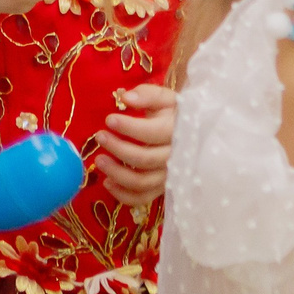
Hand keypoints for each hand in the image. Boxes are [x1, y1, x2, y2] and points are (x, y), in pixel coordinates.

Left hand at [96, 83, 177, 209]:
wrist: (194, 133)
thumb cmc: (175, 113)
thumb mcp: (165, 98)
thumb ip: (147, 95)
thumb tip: (125, 97)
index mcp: (178, 131)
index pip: (152, 133)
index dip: (129, 127)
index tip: (109, 119)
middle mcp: (177, 157)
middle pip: (144, 159)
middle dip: (118, 148)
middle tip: (100, 136)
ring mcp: (170, 176)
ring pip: (142, 182)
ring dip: (117, 173)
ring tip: (99, 160)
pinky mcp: (163, 188)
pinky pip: (143, 198)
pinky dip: (123, 195)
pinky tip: (107, 183)